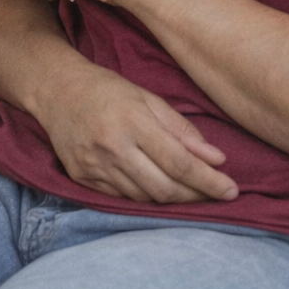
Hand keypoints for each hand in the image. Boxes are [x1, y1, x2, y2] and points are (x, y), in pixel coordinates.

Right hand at [37, 64, 238, 204]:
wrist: (57, 90)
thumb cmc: (108, 89)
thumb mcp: (148, 99)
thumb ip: (182, 130)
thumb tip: (217, 160)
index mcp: (133, 122)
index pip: (180, 163)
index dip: (209, 182)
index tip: (232, 190)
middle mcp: (112, 148)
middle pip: (164, 188)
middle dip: (196, 196)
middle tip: (216, 195)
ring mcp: (95, 166)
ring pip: (144, 197)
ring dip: (172, 198)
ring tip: (190, 190)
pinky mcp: (82, 178)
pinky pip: (122, 198)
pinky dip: (144, 196)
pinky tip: (157, 188)